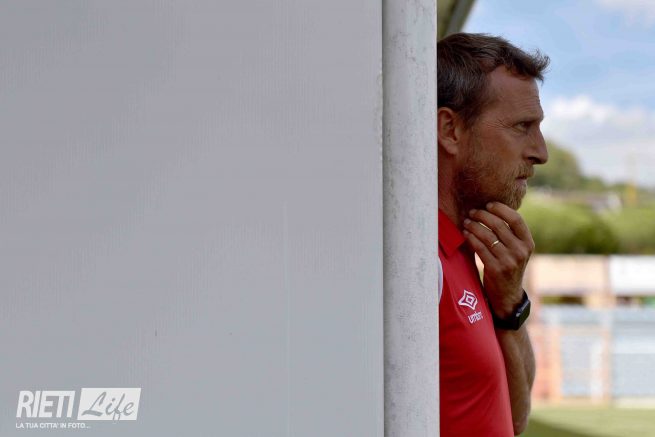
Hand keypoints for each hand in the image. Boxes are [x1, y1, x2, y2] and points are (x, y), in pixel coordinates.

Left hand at [462, 202, 533, 317]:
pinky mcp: (496, 269)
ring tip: (466, 222)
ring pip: (488, 236)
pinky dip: (471, 238)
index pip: (516, 219)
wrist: (507, 295)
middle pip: (499, 225)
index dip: (501, 209)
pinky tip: (465, 233)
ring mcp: (509, 261)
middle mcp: (521, 251)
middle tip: (472, 212)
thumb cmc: (508, 267)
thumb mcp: (517, 250)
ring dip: (474, 226)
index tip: (488, 204)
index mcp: (528, 243)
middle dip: (483, 215)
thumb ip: (510, 234)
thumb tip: (491, 210)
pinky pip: (480, 248)